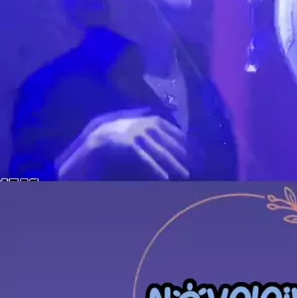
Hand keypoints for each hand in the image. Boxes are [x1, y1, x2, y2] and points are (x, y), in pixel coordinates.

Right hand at [56, 109, 189, 180]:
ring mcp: (139, 135)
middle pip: (171, 144)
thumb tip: (167, 122)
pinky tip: (165, 177)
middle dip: (184, 157)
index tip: (195, 153)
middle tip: (196, 167)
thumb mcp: (139, 121)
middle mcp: (148, 125)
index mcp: (152, 119)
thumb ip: (152, 122)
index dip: (186, 144)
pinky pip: (147, 160)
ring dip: (175, 165)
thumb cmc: (122, 129)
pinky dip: (157, 170)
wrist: (100, 134)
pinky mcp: (131, 146)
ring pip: (162, 153)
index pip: (175, 132)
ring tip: (185, 174)